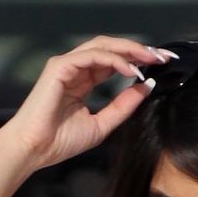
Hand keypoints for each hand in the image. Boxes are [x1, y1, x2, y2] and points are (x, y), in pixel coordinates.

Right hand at [2, 35, 175, 170]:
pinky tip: (130, 71)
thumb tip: (146, 86)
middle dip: (139, 50)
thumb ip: (123, 106)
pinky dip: (114, 60)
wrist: (34, 150)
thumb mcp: (103, 124)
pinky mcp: (60, 66)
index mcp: (83, 80)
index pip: (115, 62)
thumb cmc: (59, 141)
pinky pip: (93, 56)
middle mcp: (76, 68)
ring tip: (151, 59)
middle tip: (163, 56)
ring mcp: (66, 65)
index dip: (139, 61)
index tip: (162, 65)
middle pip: (112, 48)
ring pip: (103, 46)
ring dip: (130, 50)